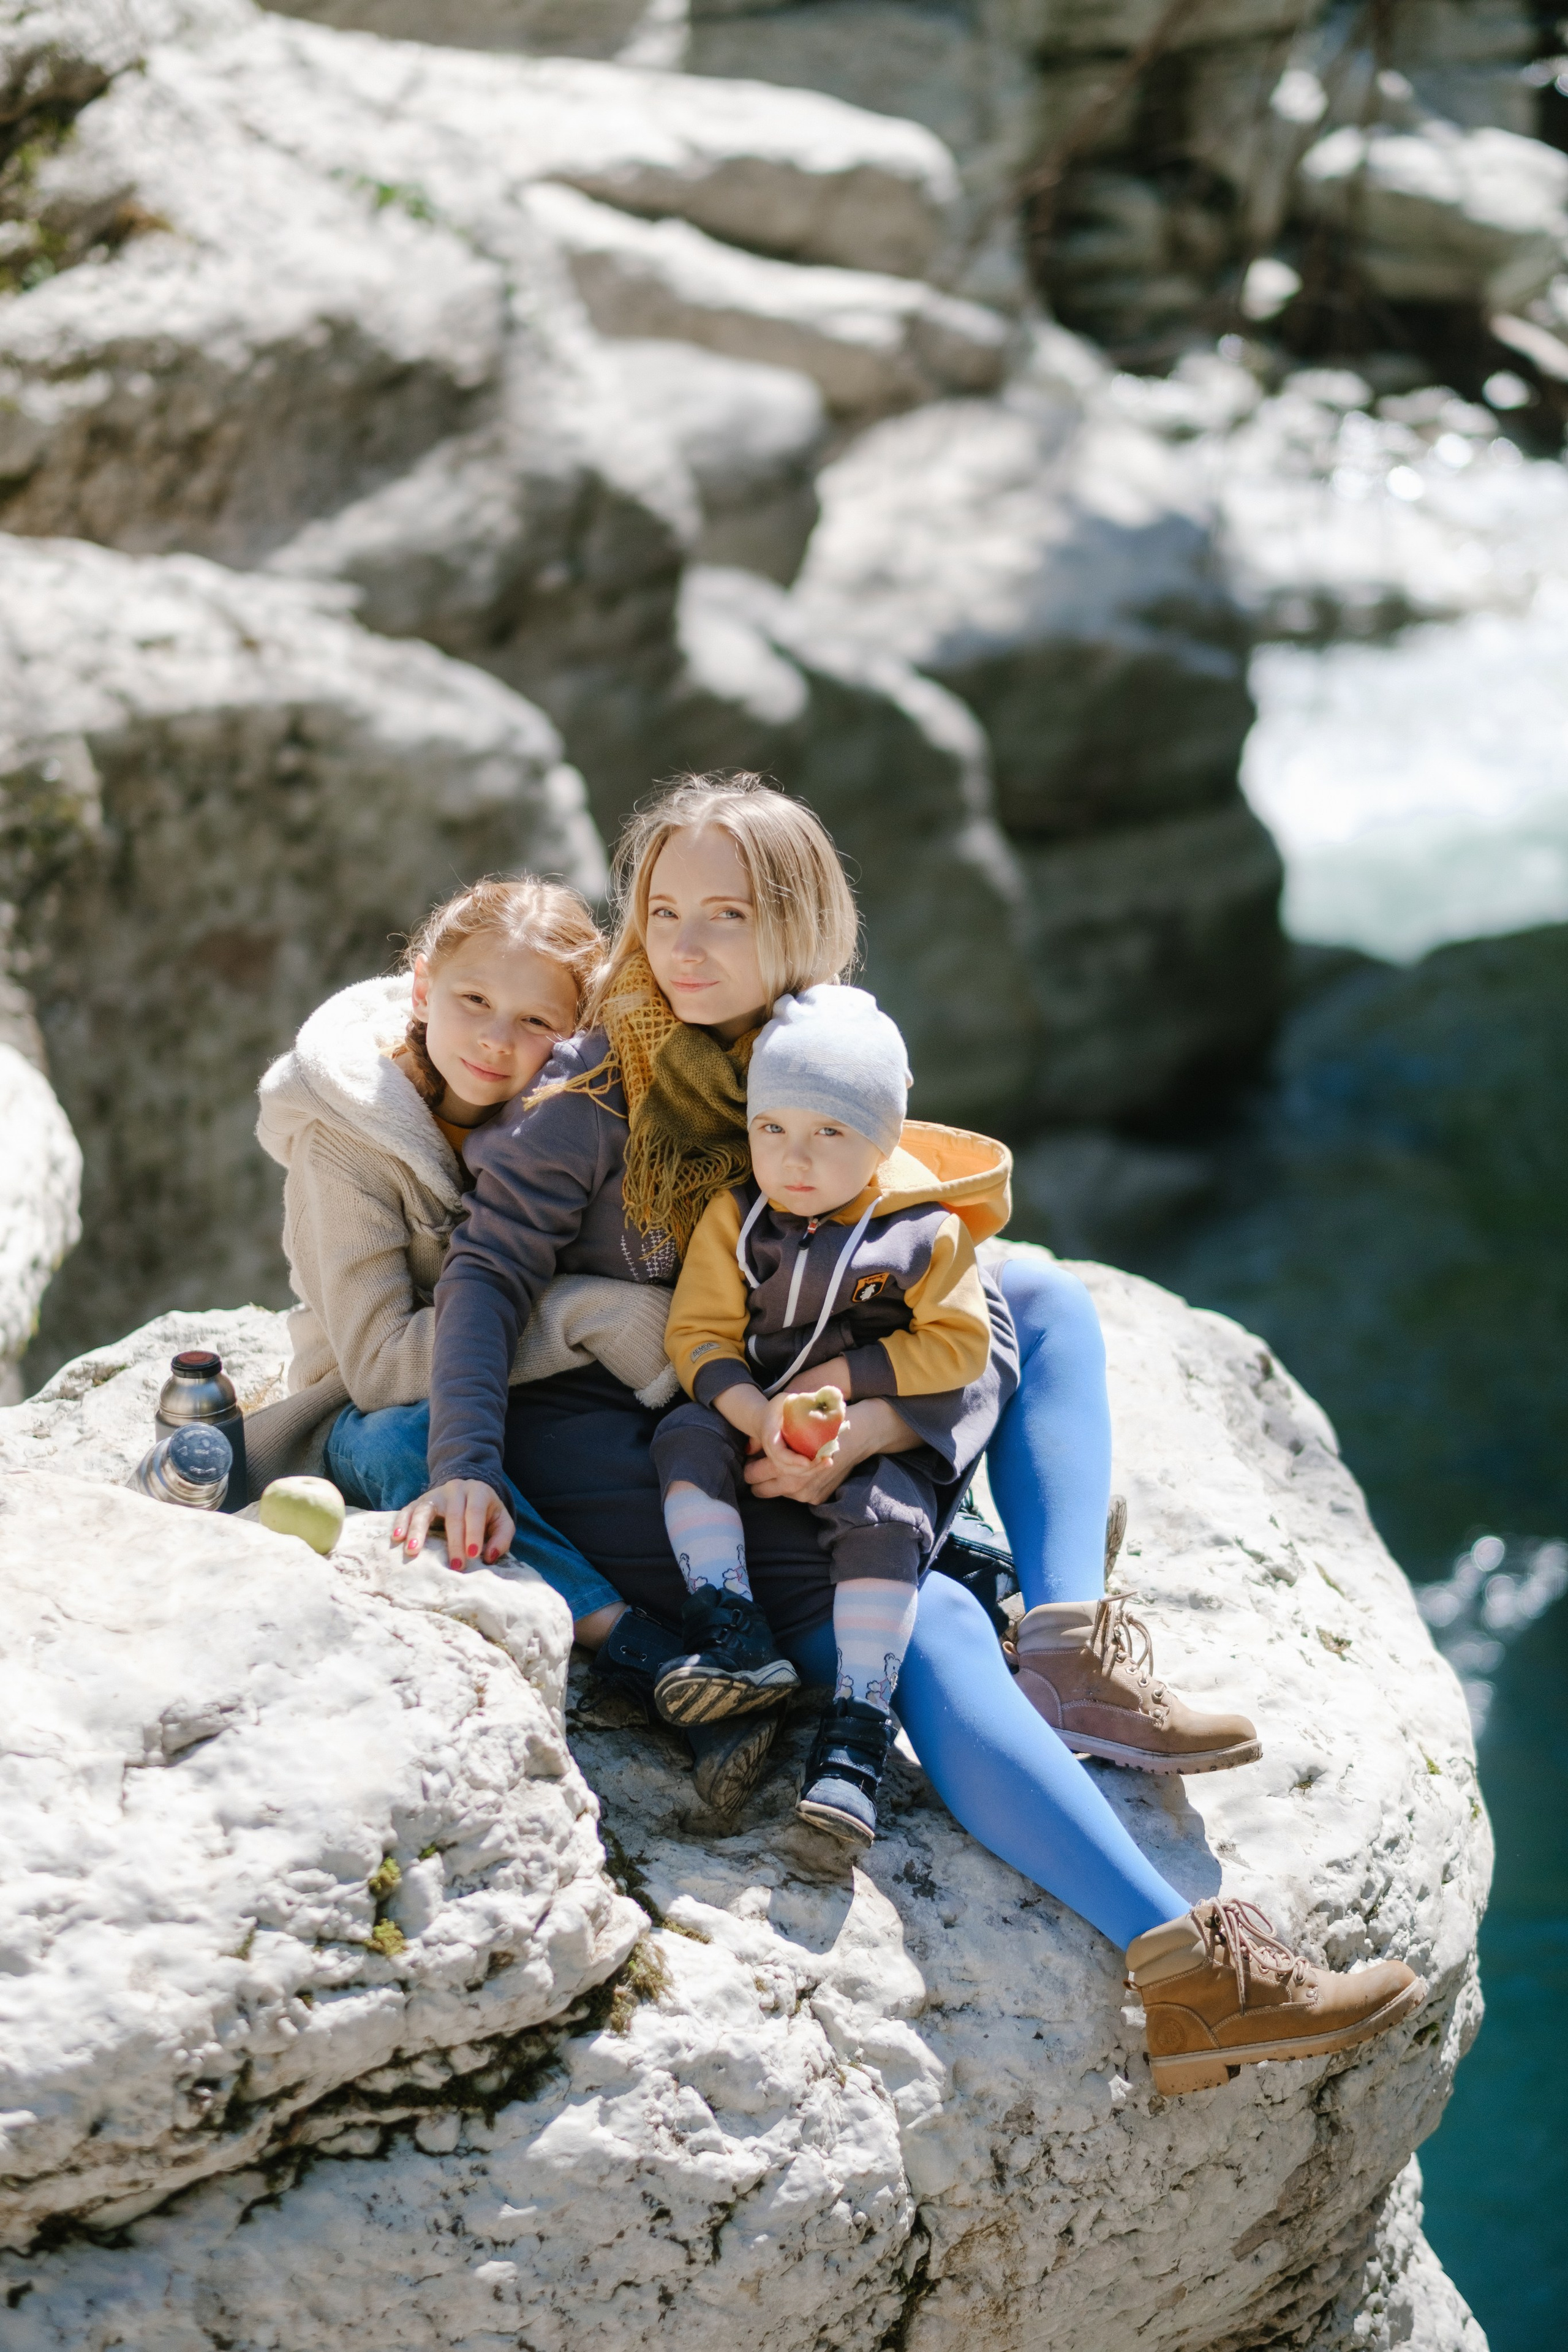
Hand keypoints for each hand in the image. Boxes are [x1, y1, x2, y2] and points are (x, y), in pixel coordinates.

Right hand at [391, 1481, 514, 1571]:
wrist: (468, 1491)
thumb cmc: (486, 1512)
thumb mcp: (501, 1520)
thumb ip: (502, 1537)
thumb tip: (489, 1556)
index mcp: (477, 1492)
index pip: (475, 1512)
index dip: (474, 1533)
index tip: (473, 1555)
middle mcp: (455, 1490)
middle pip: (452, 1515)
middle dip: (454, 1542)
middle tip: (455, 1566)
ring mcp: (434, 1495)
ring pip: (424, 1510)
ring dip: (418, 1531)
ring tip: (413, 1551)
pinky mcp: (419, 1502)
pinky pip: (407, 1511)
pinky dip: (401, 1523)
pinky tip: (397, 1538)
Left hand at [743, 1394, 916, 1504]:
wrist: (862, 1434)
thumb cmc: (827, 1421)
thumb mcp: (795, 1419)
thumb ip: (767, 1434)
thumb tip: (749, 1447)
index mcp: (785, 1465)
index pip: (752, 1474)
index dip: (749, 1463)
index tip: (753, 1456)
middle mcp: (795, 1485)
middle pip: (760, 1490)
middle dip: (757, 1478)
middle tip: (759, 1464)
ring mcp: (807, 1494)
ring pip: (778, 1494)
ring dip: (776, 1482)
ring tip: (781, 1465)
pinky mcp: (818, 1499)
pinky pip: (796, 1496)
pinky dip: (795, 1485)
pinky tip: (799, 1470)